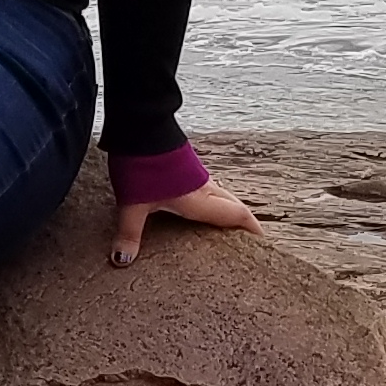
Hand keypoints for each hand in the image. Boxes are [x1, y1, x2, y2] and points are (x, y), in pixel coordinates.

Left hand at [112, 179, 257, 265]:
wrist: (141, 126)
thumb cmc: (143, 166)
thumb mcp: (133, 205)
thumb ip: (130, 232)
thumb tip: (123, 259)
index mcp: (199, 200)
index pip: (236, 215)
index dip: (251, 229)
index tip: (262, 242)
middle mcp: (204, 187)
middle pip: (233, 205)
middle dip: (242, 221)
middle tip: (247, 239)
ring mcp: (197, 174)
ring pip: (221, 195)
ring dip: (227, 209)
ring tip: (224, 226)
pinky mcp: (187, 165)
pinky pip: (208, 187)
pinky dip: (211, 199)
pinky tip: (198, 204)